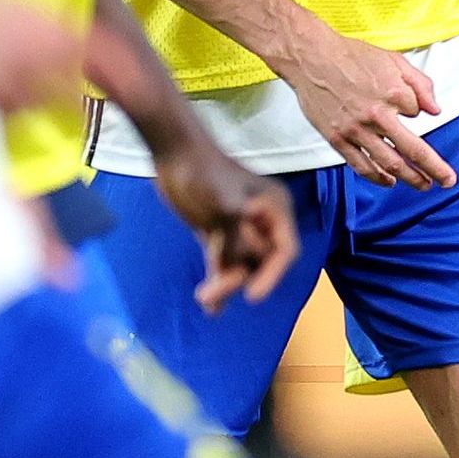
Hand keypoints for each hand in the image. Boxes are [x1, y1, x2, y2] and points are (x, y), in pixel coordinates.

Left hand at [152, 127, 300, 305]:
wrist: (174, 153)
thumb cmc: (203, 171)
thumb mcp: (223, 203)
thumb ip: (237, 233)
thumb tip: (250, 256)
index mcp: (274, 208)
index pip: (284, 250)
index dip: (272, 275)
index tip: (252, 295)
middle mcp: (262, 221)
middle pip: (261, 262)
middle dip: (240, 279)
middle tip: (210, 295)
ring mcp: (240, 227)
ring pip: (241, 264)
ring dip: (225, 283)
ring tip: (204, 298)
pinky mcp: (219, 231)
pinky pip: (224, 260)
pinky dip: (217, 278)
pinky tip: (210, 304)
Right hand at [282, 14, 453, 187]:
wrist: (311, 58)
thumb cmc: (352, 56)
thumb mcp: (395, 61)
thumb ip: (421, 85)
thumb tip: (435, 110)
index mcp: (394, 93)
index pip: (418, 113)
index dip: (417, 110)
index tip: (409, 107)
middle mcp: (377, 115)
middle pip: (413, 150)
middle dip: (435, 169)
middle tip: (447, 181)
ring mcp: (356, 130)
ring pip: (389, 163)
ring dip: (411, 178)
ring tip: (425, 185)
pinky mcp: (337, 139)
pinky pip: (361, 165)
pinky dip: (378, 177)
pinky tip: (390, 182)